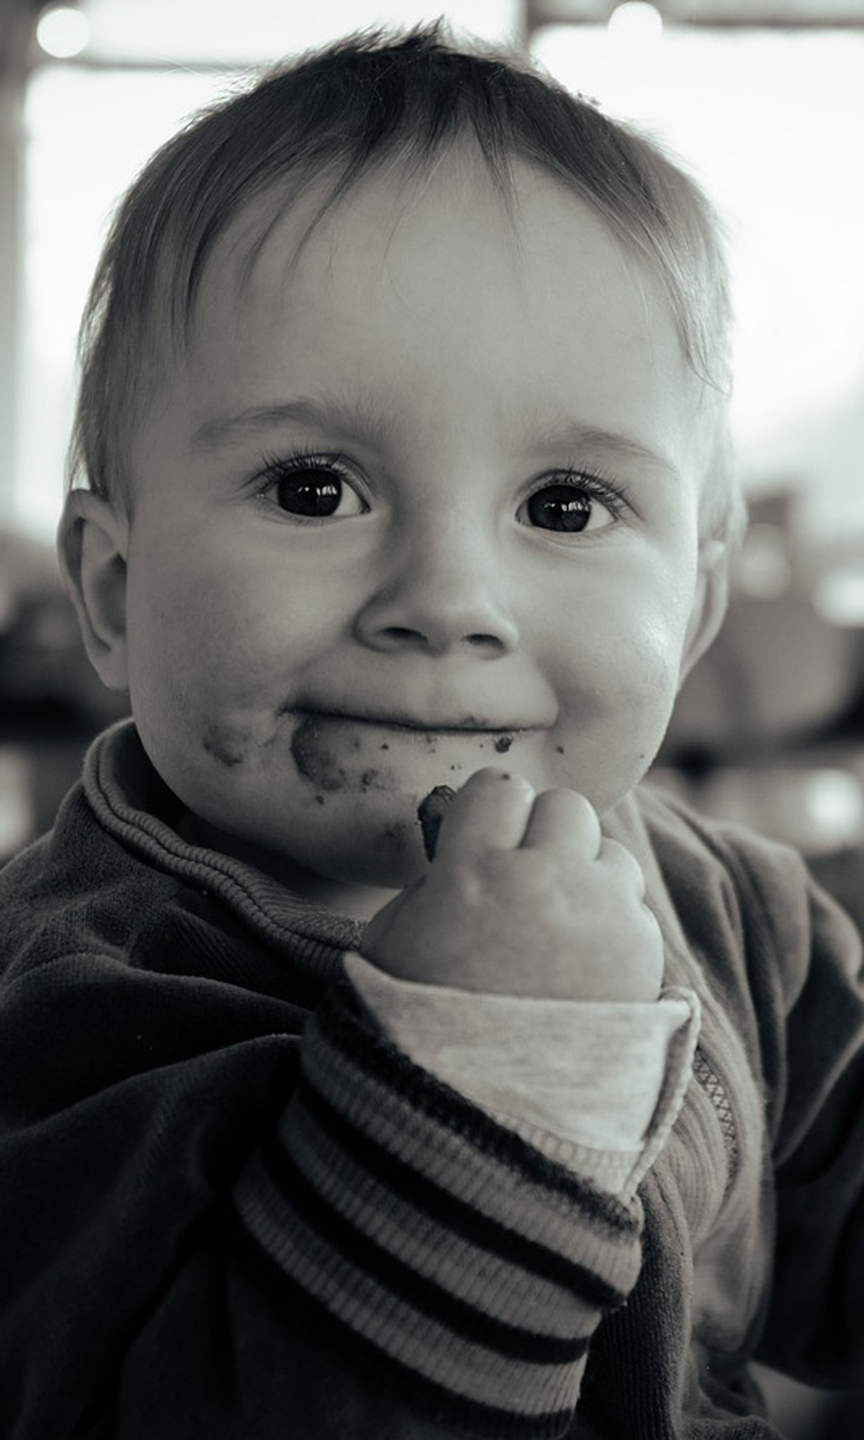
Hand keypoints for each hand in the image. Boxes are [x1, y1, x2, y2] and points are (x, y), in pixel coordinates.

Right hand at [361, 769, 662, 1002]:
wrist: (481, 1120)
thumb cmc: (415, 1030)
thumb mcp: (390, 939)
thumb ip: (433, 878)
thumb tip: (468, 845)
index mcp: (470, 873)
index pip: (499, 787)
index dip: (491, 813)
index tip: (484, 840)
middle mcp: (543, 882)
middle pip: (566, 808)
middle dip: (544, 838)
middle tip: (523, 884)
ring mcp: (600, 917)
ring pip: (611, 853)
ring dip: (587, 879)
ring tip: (556, 931)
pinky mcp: (642, 955)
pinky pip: (636, 908)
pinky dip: (613, 927)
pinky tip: (581, 968)